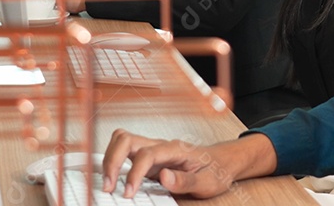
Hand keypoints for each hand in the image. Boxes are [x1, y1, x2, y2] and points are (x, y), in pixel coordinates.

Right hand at [103, 131, 276, 198]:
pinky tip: (115, 180)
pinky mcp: (148, 159)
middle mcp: (160, 146)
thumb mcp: (208, 182)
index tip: (128, 193)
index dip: (133, 173)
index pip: (146, 154)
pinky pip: (125, 153)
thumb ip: (185, 180)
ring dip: (110, 159)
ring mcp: (153, 150)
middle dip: (112, 161)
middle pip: (126, 139)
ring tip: (109, 184)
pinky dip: (114, 163)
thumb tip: (164, 176)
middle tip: (109, 187)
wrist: (224, 162)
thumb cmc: (217, 170)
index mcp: (175, 149)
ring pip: (122, 141)